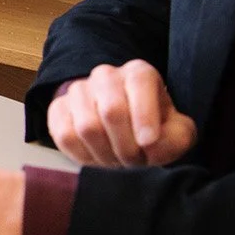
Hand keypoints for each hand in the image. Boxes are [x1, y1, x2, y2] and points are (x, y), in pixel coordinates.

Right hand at [45, 60, 195, 167]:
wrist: (121, 128)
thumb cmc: (152, 128)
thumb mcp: (176, 132)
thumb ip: (177, 137)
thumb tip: (151, 145)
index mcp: (139, 73)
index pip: (139, 84)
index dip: (144, 116)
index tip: (148, 142)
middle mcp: (106, 75)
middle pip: (111, 110)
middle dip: (126, 145)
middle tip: (135, 161)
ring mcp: (78, 90)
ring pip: (86, 126)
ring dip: (105, 153)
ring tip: (117, 161)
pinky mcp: (58, 108)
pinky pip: (64, 135)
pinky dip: (82, 155)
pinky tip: (96, 158)